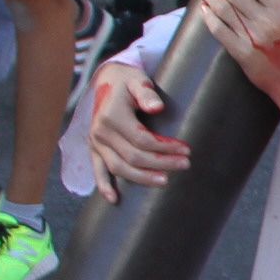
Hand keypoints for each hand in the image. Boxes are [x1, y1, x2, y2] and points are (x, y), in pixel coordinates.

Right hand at [88, 60, 188, 201]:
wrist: (107, 80)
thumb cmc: (128, 81)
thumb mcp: (138, 80)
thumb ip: (147, 93)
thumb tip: (157, 107)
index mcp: (112, 116)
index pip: (142, 140)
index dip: (165, 147)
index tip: (185, 149)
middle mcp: (101, 131)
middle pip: (133, 157)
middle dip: (161, 163)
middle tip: (185, 164)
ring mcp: (96, 142)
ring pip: (119, 168)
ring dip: (142, 178)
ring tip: (165, 181)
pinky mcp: (94, 149)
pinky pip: (97, 170)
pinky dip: (104, 186)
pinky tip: (114, 199)